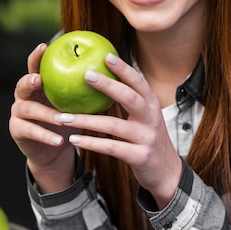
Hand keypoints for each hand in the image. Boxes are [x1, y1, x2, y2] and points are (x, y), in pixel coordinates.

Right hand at [9, 43, 78, 192]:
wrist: (53, 149)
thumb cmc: (68, 121)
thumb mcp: (77, 103)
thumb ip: (85, 89)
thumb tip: (111, 73)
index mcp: (38, 84)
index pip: (35, 66)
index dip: (37, 56)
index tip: (44, 46)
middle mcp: (24, 95)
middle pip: (22, 84)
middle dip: (30, 80)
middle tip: (39, 79)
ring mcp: (18, 113)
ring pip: (29, 110)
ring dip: (46, 114)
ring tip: (61, 119)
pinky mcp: (17, 130)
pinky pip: (31, 131)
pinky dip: (46, 136)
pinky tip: (60, 140)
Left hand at [65, 53, 182, 208]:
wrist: (167, 172)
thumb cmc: (148, 139)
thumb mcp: (145, 118)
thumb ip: (131, 101)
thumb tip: (104, 78)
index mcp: (152, 105)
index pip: (138, 82)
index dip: (123, 69)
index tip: (106, 56)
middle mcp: (152, 118)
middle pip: (129, 97)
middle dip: (107, 85)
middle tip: (85, 75)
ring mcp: (147, 138)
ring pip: (114, 125)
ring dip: (86, 120)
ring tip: (63, 117)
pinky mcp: (140, 156)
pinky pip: (111, 148)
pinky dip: (91, 143)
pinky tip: (75, 140)